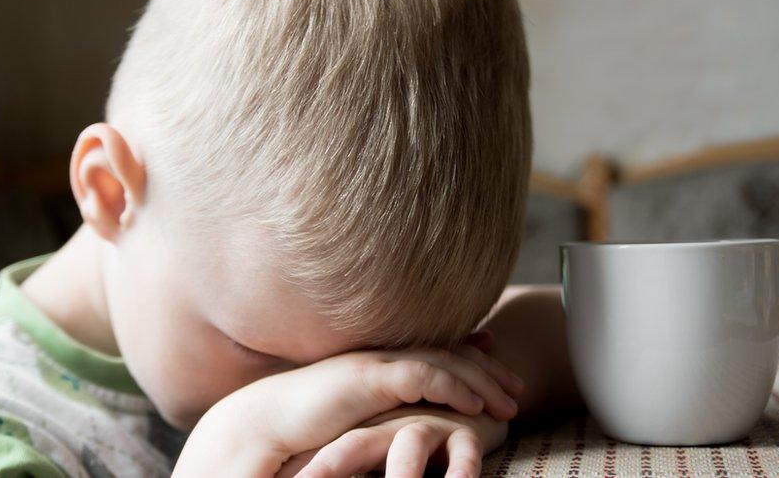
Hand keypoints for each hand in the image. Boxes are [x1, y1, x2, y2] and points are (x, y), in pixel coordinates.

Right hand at [172, 333, 523, 475]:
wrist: (261, 423)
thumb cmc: (301, 427)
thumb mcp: (353, 416)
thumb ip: (383, 411)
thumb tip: (403, 425)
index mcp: (376, 363)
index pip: (431, 352)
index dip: (467, 356)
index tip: (495, 364)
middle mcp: (379, 356)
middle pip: (446, 352)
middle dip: (486, 367)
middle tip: (517, 387)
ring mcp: (374, 363)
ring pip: (442, 362)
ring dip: (481, 380)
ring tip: (511, 402)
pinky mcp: (367, 378)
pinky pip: (422, 377)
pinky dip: (453, 387)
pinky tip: (476, 405)